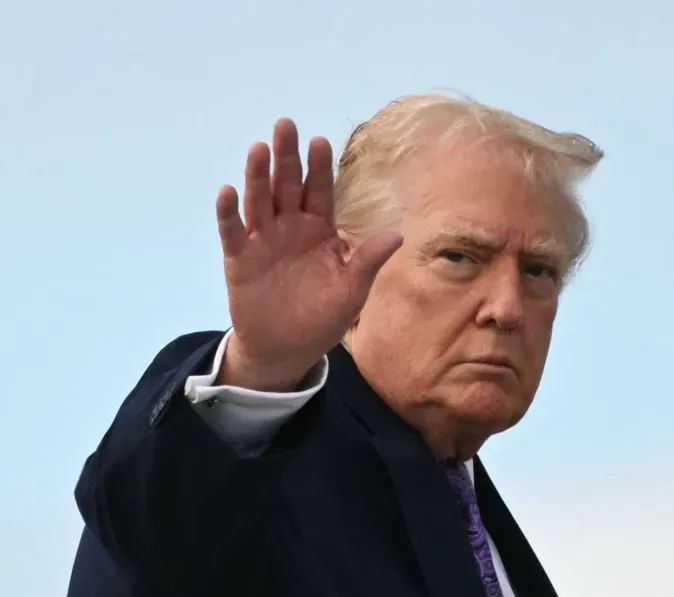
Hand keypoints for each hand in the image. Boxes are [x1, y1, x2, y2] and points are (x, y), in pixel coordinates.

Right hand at [215, 118, 401, 391]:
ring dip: (257, 176)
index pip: (320, 191)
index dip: (319, 167)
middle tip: (285, 124)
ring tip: (259, 149)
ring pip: (259, 201)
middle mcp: (290, 227)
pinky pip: (233, 231)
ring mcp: (263, 240)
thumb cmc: (324, 316)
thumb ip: (369, 261)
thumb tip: (398, 235)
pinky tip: (228, 192)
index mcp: (320, 229)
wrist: (288, 348)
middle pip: (287, 185)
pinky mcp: (240, 258)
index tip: (319, 141)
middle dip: (286, 157)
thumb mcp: (352, 290)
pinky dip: (229, 213)